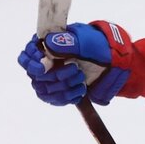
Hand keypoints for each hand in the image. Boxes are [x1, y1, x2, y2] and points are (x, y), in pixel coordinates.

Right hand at [16, 22, 130, 106]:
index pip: (27, 55)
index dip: (32, 63)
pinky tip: (80, 90)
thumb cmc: (100, 47)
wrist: (117, 63)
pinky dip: (67, 97)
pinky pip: (54, 100)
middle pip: (35, 76)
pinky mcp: (61, 91)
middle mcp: (47, 61)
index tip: (43, 67)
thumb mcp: (87, 43)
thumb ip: (68, 43)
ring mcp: (54, 77)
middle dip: (55, 76)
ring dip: (62, 88)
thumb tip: (48, 44)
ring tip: (81, 79)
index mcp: (49, 44)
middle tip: (75, 70)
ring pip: (43, 90)